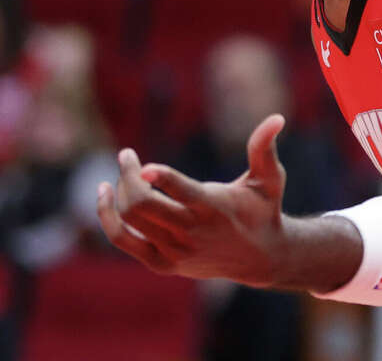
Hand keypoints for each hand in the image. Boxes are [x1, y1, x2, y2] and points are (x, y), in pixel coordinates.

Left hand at [97, 114, 287, 284]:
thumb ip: (264, 147)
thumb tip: (277, 118)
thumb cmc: (263, 210)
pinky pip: (123, 240)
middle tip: (125, 156)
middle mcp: (191, 231)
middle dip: (127, 176)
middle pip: (142, 205)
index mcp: (214, 207)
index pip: (180, 192)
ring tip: (120, 172)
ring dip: (117, 192)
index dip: (158, 176)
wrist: (260, 258)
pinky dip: (108, 218)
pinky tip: (104, 195)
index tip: (142, 163)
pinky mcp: (163, 263)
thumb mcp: (269, 178)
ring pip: (129, 220)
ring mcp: (175, 249)